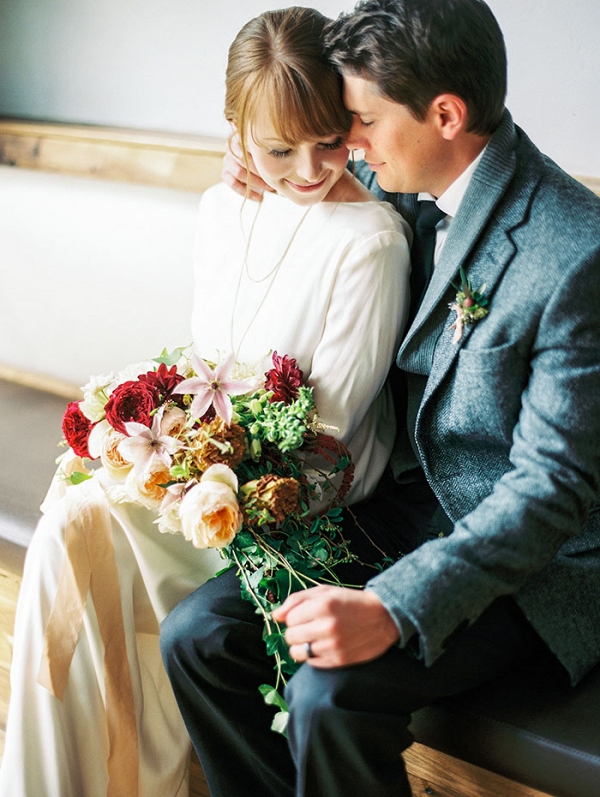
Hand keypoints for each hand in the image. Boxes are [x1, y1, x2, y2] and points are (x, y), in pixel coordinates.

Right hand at [221, 133, 272, 200]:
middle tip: (273, 177)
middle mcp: (231, 147)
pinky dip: (247, 192)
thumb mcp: (268, 150)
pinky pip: (233, 183)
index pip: (245, 142)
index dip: (256, 152)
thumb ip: (270, 149)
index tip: (269, 161)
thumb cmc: (265, 157)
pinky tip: (258, 197)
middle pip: (242, 158)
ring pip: (238, 171)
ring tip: (268, 187)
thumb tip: (283, 153)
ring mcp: (227, 160)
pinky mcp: (225, 173)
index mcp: (241, 137)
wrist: (256, 166)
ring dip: (255, 181)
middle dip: (259, 170)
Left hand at [272, 585, 399, 667]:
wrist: (383, 617)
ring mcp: (333, 645)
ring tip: (313, 638)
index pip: (289, 619)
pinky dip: (313, 656)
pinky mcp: (339, 660)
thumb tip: (275, 616)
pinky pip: (311, 663)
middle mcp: (327, 626)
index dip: (294, 617)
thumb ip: (296, 600)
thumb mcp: (324, 592)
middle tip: (308, 627)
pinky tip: (324, 646)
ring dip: (301, 646)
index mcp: (323, 605)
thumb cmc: (350, 602)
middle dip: (295, 632)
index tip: (304, 616)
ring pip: (297, 653)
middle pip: (290, 637)